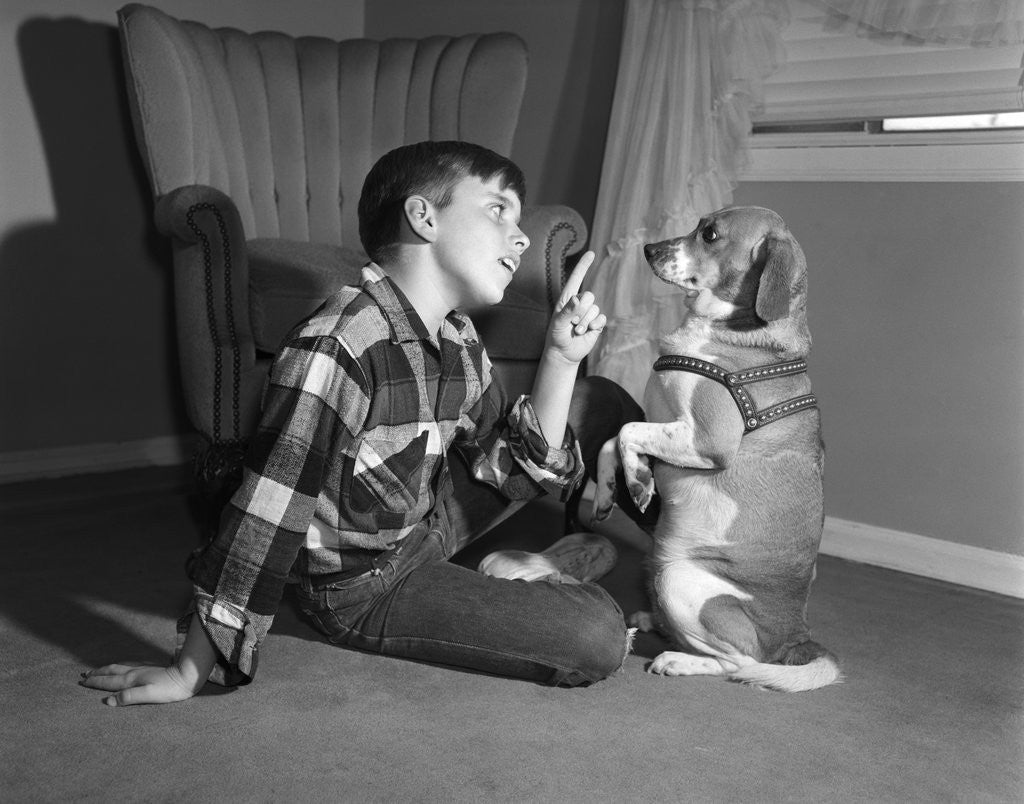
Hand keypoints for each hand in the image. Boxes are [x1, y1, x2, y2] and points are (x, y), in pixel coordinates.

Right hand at [79, 662, 198, 706]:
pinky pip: (126, 667)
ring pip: (118, 668)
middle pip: (111, 672)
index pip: (108, 682)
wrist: (187, 676)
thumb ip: (128, 698)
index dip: (94, 682)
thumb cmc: (170, 689)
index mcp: (132, 680)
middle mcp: (134, 672)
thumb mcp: (149, 696)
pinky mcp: (149, 669)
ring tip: (97, 670)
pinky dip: (117, 668)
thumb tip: (107, 701)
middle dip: (97, 674)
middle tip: (83, 675)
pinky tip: (120, 668)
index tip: (81, 682)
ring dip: (105, 669)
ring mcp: (142, 669)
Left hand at [546, 251, 606, 364]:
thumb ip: (567, 311)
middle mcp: (579, 303)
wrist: (564, 353)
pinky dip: (594, 325)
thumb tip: (578, 299)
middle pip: (589, 296)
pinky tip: (587, 332)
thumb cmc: (557, 336)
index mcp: (567, 299)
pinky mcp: (597, 323)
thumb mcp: (558, 323)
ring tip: (577, 330)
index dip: (583, 266)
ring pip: (595, 309)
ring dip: (585, 322)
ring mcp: (589, 312)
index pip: (576, 278)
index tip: (591, 253)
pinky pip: (601, 318)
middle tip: (572, 323)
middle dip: (581, 311)